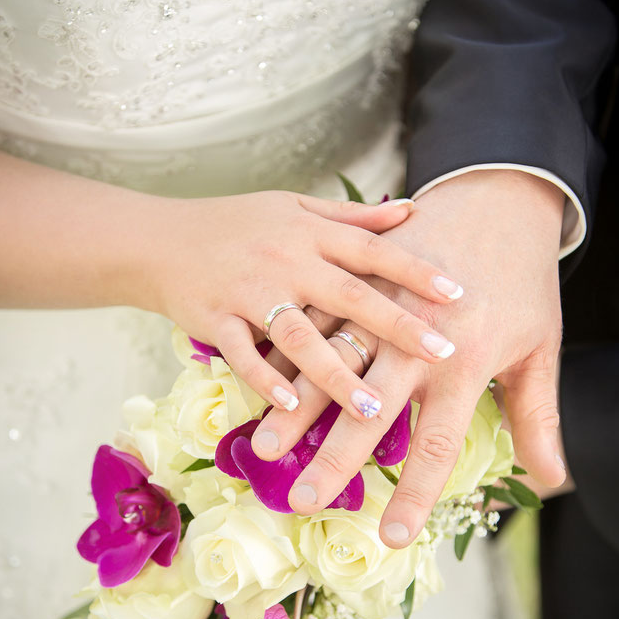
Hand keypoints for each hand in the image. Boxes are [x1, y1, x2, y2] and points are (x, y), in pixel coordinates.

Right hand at [0, 139, 459, 427]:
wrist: (160, 239)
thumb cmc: (237, 224)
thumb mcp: (295, 209)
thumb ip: (352, 218)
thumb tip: (412, 211)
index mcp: (309, 233)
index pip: (372, 250)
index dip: (415, 270)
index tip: (458, 292)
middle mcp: (284, 261)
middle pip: (348, 295)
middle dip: (395, 326)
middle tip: (441, 351)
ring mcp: (247, 292)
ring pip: (298, 336)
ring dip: (335, 373)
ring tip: (371, 406)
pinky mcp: (214, 321)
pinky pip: (243, 356)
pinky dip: (265, 382)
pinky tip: (291, 409)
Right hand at [250, 170, 567, 544]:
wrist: (498, 191)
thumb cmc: (520, 273)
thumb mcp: (541, 343)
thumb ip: (537, 413)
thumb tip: (553, 480)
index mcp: (459, 354)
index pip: (433, 438)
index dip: (415, 492)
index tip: (393, 536)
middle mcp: (405, 330)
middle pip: (366, 403)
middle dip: (334, 458)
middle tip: (304, 502)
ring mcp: (377, 302)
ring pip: (320, 359)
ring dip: (292, 409)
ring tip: (268, 452)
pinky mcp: (342, 278)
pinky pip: (296, 318)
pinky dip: (276, 354)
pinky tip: (258, 396)